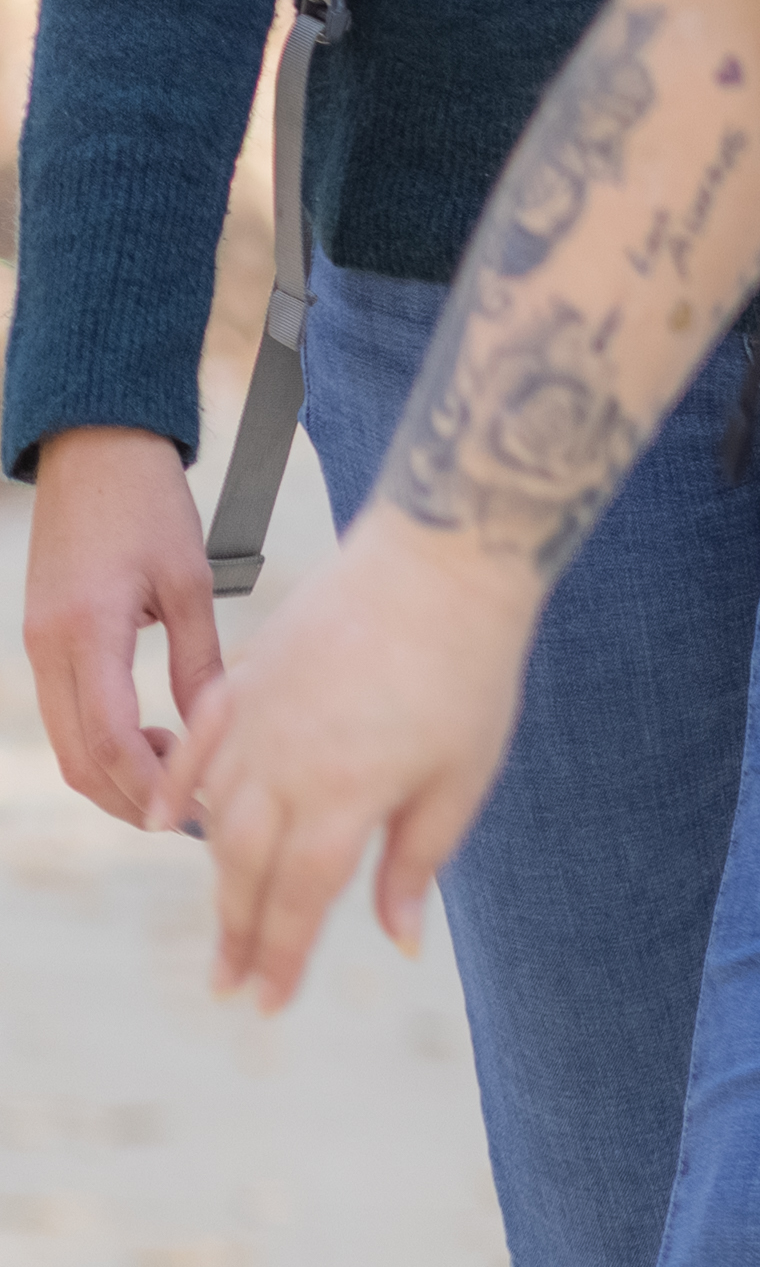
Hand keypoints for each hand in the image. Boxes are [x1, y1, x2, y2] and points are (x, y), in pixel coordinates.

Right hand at [22, 427, 223, 830]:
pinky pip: (67, 712)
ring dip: (116, 773)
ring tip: (178, 778)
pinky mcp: (44, 639)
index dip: (149, 784)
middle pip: (79, 757)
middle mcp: (49, 647)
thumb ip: (199, 662)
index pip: (110, 738)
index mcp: (86, 632)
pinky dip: (104, 741)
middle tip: (189, 815)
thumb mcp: (190, 580)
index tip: (191, 812)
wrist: (95, 451)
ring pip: (68, 741)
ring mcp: (38, 646)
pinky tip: (155, 736)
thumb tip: (215, 731)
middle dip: (129, 797)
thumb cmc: (151, 505)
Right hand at [169, 508, 543, 1008]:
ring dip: (216, 874)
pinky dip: (176, 788)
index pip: (298, 900)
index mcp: (340, 798)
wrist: (444, 563)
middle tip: (228, 984)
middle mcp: (282, 767)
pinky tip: (163, 823)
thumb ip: (415, 861)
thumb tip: (397, 941)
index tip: (267, 1003)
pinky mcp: (247, 679)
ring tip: (223, 922)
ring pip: (217, 815)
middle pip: (246, 869)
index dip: (282, 956)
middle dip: (238, 932)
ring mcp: (255, 720)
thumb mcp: (461, 778)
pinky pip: (195, 745)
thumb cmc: (469, 673)